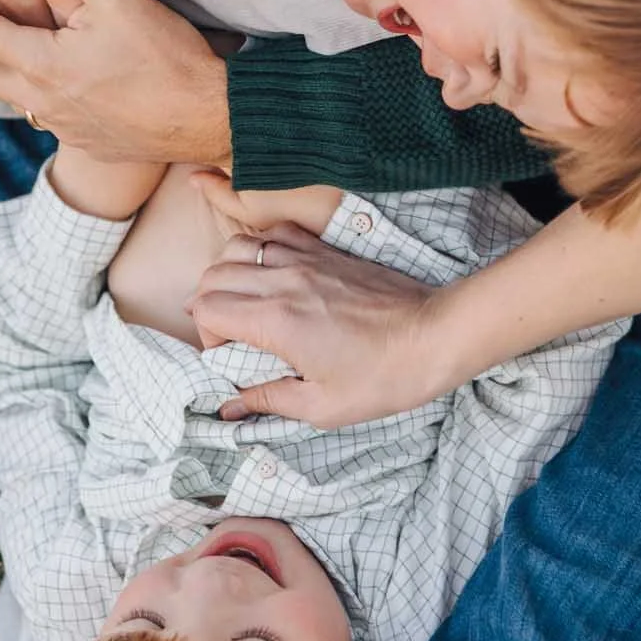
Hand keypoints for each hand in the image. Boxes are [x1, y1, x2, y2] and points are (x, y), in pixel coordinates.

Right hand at [188, 219, 444, 426]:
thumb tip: (231, 407)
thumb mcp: (323, 406)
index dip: (206, 335)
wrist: (435, 336)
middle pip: (213, 274)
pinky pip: (277, 233)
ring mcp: (306, 259)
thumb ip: (269, 400)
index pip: (206, 308)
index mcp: (276, 321)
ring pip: (238, 246)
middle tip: (232, 333)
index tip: (230, 355)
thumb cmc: (384, 376)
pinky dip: (262, 248)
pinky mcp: (326, 250)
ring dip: (228, 272)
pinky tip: (273, 273)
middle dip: (208, 304)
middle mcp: (284, 281)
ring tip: (245, 300)